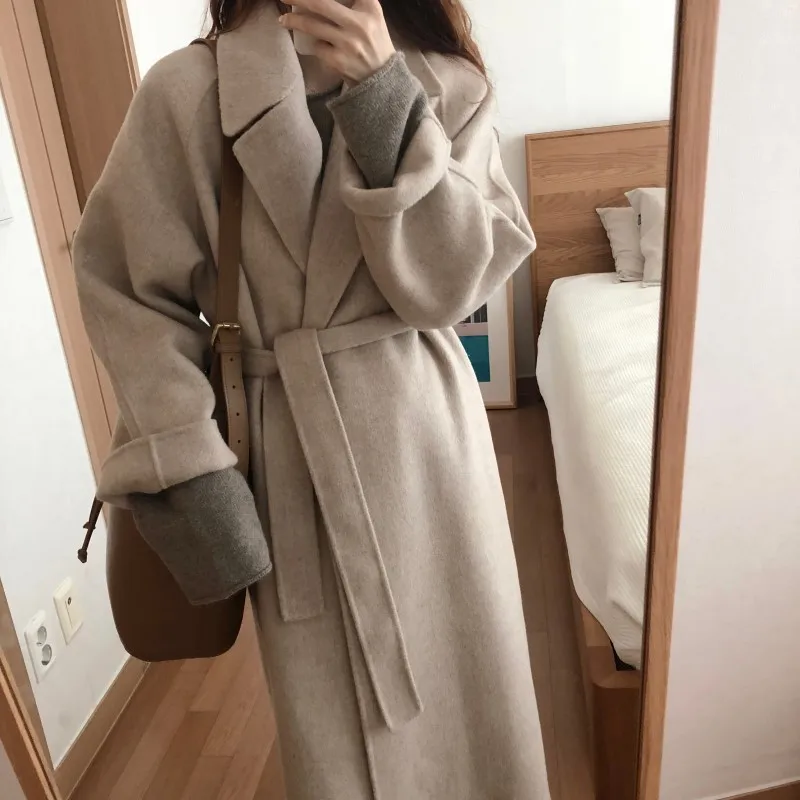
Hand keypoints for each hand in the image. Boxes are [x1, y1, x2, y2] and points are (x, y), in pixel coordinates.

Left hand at [279, 0, 395, 83]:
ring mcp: (347, 43)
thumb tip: (318, 2)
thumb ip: (354, 2)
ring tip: (284, 20)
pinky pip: (318, 46)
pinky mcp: (338, 60)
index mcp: (369, 7)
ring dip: (294, 21)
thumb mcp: (372, 15)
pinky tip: (317, 45)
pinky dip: (316, 44)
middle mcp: (359, 23)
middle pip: (320, 4)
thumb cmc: (373, 42)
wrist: (381, 78)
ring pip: (312, 26)